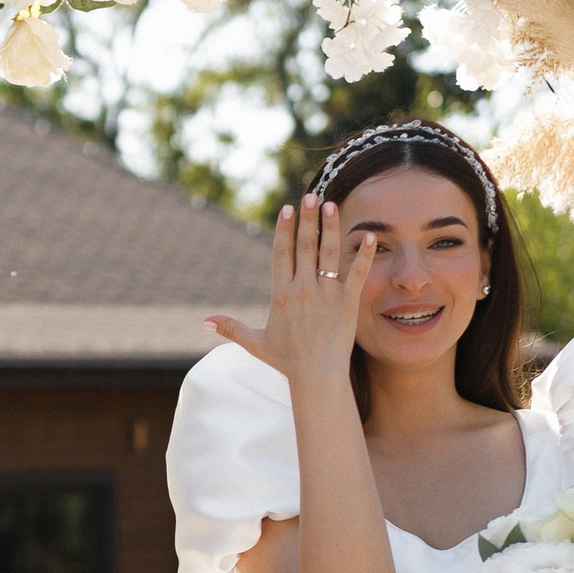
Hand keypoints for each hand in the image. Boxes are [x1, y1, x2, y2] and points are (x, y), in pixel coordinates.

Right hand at [209, 195, 370, 391]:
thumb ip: (231, 328)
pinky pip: (356, 273)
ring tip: (331, 205)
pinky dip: (363, 255)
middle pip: (304, 246)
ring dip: (330, 227)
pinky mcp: (347, 303)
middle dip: (307, 219)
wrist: (316, 376)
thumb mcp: (255, 342)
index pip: (281, 253)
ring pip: (328, 254)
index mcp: (281, 294)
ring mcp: (326, 295)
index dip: (285, 228)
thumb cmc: (287, 360)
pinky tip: (368, 236)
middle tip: (310, 196)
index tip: (288, 208)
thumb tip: (204, 323)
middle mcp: (303, 290)